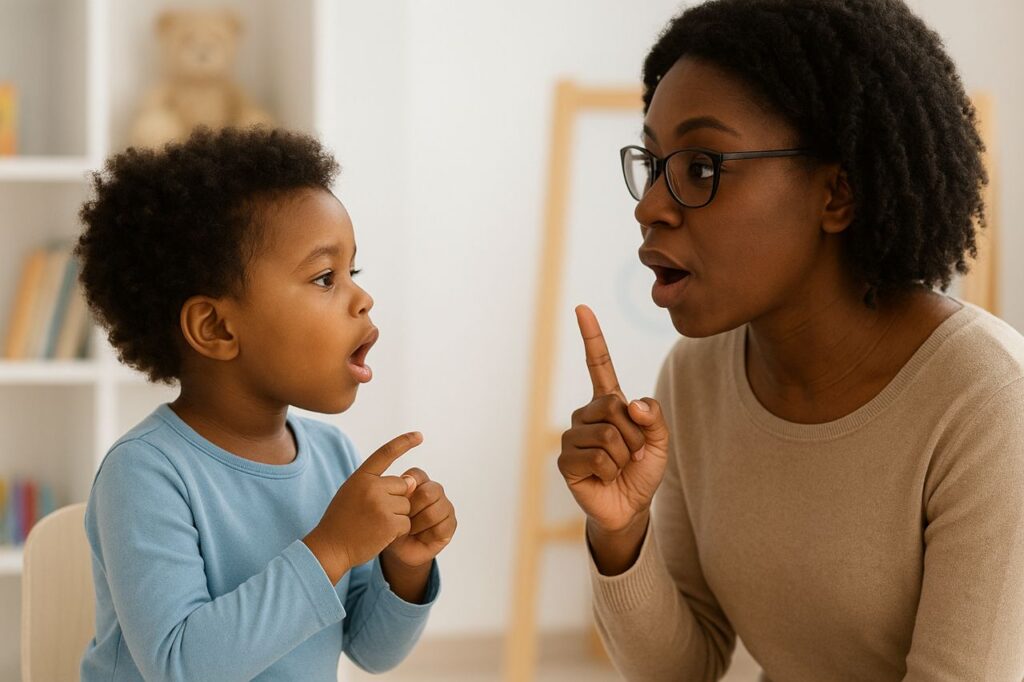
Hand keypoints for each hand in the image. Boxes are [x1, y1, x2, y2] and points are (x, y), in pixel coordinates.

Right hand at [304, 432, 422, 583]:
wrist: (329, 548)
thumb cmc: (342, 521)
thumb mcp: (353, 494)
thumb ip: (379, 485)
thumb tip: (412, 482)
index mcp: (361, 477)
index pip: (385, 453)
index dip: (404, 442)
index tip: (419, 435)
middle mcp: (371, 487)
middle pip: (404, 486)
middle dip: (397, 500)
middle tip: (375, 514)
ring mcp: (381, 504)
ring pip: (407, 506)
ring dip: (397, 517)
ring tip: (375, 525)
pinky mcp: (389, 523)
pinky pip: (407, 523)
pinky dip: (398, 531)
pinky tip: (380, 535)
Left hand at [383, 467, 456, 567]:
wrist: (397, 549)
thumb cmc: (392, 524)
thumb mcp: (387, 507)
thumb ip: (397, 491)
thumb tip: (408, 481)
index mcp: (419, 481)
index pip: (416, 475)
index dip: (405, 491)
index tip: (395, 503)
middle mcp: (435, 490)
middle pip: (428, 493)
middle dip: (411, 510)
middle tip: (402, 519)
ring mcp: (445, 506)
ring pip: (433, 512)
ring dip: (417, 525)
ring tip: (409, 529)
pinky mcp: (451, 523)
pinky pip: (440, 528)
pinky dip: (426, 536)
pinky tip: (420, 537)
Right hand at [558, 305, 670, 534]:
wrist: (629, 506)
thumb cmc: (642, 470)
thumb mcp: (660, 441)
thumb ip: (654, 417)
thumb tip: (630, 405)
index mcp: (609, 402)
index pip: (598, 364)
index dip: (592, 336)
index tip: (582, 308)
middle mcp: (587, 414)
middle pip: (614, 406)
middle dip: (634, 434)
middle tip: (633, 452)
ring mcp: (573, 436)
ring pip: (608, 435)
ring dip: (624, 456)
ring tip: (619, 466)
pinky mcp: (566, 460)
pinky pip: (598, 458)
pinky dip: (611, 471)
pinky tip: (605, 477)